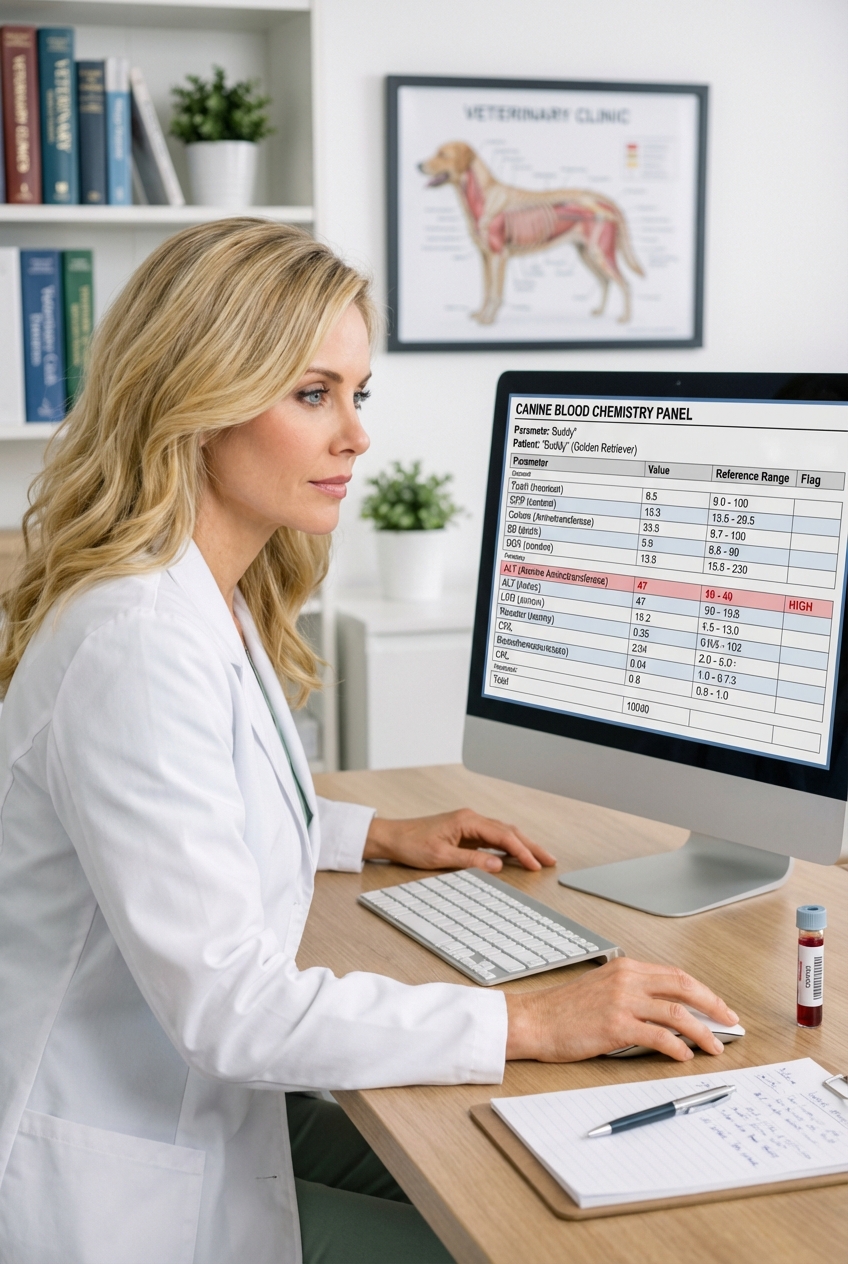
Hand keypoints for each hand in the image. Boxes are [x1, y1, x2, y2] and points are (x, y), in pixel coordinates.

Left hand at [363, 808, 555, 872]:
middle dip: (530, 846)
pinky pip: (492, 838)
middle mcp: (471, 819)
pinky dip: (507, 846)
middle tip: (549, 860)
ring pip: (503, 833)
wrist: (392, 837)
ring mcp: (468, 825)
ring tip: (539, 858)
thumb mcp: (440, 857)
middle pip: (508, 831)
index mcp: (467, 821)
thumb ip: (470, 861)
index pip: (504, 835)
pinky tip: (515, 855)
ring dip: (521, 845)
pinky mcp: (464, 832)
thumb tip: (498, 865)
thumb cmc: (411, 844)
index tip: (536, 865)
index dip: (522, 851)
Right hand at [505, 957, 738, 1061]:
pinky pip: (658, 1036)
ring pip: (676, 1012)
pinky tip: (684, 1056)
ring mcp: (622, 1001)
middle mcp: (627, 979)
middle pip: (684, 987)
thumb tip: (664, 1010)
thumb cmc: (563, 1010)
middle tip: (729, 1022)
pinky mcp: (615, 1025)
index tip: (718, 1007)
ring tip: (715, 1047)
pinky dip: (677, 1046)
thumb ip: (631, 992)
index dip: (702, 991)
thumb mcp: (601, 988)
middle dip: (713, 1005)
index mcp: (625, 967)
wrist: (534, 1020)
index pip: (675, 975)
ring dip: (702, 1031)